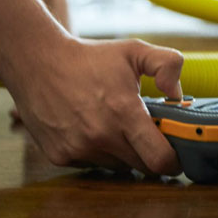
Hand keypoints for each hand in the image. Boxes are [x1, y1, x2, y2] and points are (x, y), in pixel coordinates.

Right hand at [5, 36, 183, 175]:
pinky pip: (90, 165)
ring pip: (116, 167)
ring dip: (121, 153)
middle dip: (148, 154)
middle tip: (145, 134)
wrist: (38, 62)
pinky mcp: (60, 156)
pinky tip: (90, 128)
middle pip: (141, 167)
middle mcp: (101, 136)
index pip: (160, 159)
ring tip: (113, 125)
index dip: (173, 160)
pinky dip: (96, 153)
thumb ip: (167, 64)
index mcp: (123, 112)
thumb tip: (179, 95)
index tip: (174, 152)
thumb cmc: (89, 57)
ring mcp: (79, 148)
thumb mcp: (134, 50)